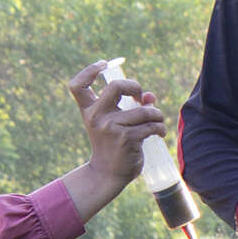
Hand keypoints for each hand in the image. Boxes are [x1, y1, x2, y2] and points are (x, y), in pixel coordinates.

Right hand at [61, 63, 171, 222]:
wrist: (108, 174)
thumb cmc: (112, 145)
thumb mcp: (114, 123)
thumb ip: (130, 106)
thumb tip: (150, 96)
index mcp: (89, 111)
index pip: (78, 86)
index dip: (89, 70)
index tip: (103, 64)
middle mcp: (97, 117)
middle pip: (116, 87)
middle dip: (135, 86)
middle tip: (140, 98)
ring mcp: (111, 128)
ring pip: (144, 110)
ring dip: (156, 114)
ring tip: (157, 121)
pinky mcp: (127, 139)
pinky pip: (151, 125)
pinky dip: (159, 127)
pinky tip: (159, 132)